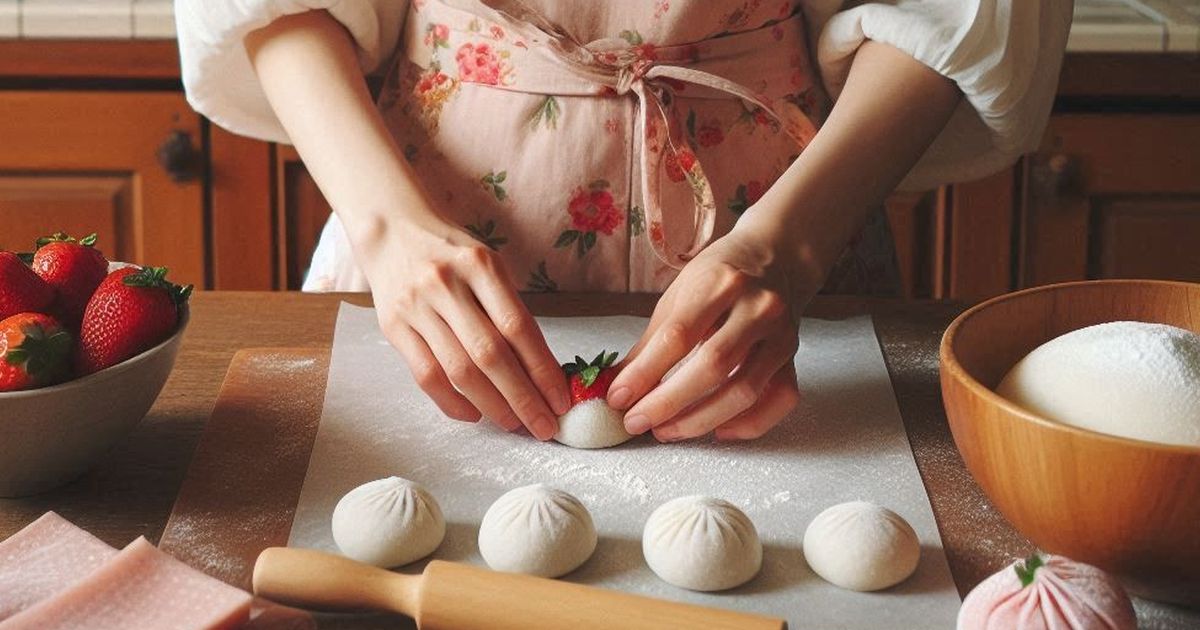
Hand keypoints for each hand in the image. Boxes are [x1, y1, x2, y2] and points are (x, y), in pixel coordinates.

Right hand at [361, 217, 568, 438]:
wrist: (392, 230)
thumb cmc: (452, 253)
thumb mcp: (487, 264)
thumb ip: (509, 308)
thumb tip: (542, 369)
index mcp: (480, 265)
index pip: (518, 327)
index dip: (542, 369)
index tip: (560, 399)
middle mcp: (446, 285)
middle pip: (490, 355)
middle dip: (523, 398)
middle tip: (544, 426)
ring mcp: (416, 307)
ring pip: (459, 371)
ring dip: (492, 405)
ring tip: (514, 424)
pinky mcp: (393, 327)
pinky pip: (426, 375)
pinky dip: (452, 402)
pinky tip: (474, 414)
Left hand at [606, 223, 810, 440]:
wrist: (776, 258)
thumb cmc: (719, 276)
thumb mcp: (679, 294)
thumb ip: (651, 342)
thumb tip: (618, 387)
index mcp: (720, 282)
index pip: (679, 335)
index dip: (645, 372)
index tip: (618, 397)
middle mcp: (757, 307)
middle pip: (714, 365)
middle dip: (668, 403)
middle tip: (636, 422)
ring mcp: (781, 335)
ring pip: (745, 390)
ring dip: (700, 420)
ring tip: (666, 431)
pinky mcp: (793, 358)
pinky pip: (780, 400)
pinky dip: (749, 424)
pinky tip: (718, 431)